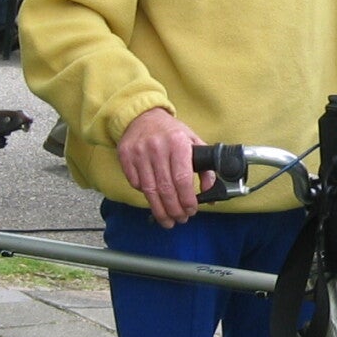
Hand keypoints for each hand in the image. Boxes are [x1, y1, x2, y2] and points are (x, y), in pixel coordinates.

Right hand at [117, 107, 209, 226]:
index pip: (183, 179)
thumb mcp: (193, 142)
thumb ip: (205, 168)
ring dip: (160, 210)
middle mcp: (157, 147)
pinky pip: (136, 184)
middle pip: (166, 189)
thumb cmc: (171, 132)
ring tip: (168, 220)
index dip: (187, 199)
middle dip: (174, 210)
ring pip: (149, 191)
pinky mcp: (126, 156)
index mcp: (178, 143)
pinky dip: (145, 195)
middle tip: (180, 219)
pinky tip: (154, 199)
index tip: (191, 210)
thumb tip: (210, 193)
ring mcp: (139, 152)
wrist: (143, 116)